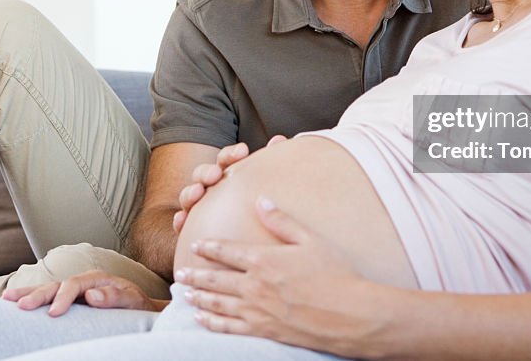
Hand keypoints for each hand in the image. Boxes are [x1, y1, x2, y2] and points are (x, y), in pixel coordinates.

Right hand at [1, 270, 167, 316]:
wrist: (139, 306)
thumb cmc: (135, 303)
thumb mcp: (131, 299)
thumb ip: (114, 296)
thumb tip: (91, 295)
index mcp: (95, 278)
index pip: (74, 285)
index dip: (63, 298)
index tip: (54, 313)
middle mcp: (81, 281)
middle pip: (55, 285)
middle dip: (37, 294)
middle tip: (20, 306)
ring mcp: (73, 290)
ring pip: (46, 289)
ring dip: (27, 293)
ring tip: (5, 299)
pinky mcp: (68, 299)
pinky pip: (48, 298)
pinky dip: (31, 298)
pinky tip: (15, 303)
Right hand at [172, 135, 285, 232]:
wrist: (241, 233)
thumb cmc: (252, 203)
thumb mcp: (260, 182)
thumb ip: (268, 161)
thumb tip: (280, 139)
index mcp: (227, 173)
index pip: (226, 159)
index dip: (232, 154)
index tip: (243, 151)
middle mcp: (209, 187)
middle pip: (203, 174)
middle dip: (207, 171)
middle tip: (215, 174)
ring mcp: (198, 205)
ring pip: (189, 196)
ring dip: (191, 192)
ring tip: (198, 192)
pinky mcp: (191, 227)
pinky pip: (181, 223)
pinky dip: (179, 220)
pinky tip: (181, 220)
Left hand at [175, 197, 383, 356]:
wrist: (349, 313)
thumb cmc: (335, 274)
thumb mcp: (311, 239)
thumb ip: (282, 221)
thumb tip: (261, 200)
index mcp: (264, 260)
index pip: (228, 251)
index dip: (210, 248)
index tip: (195, 245)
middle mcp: (255, 286)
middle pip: (216, 278)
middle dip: (196, 273)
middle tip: (180, 272)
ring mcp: (257, 310)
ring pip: (218, 303)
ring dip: (199, 296)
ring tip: (185, 292)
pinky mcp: (263, 330)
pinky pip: (229, 327)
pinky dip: (212, 322)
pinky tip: (202, 318)